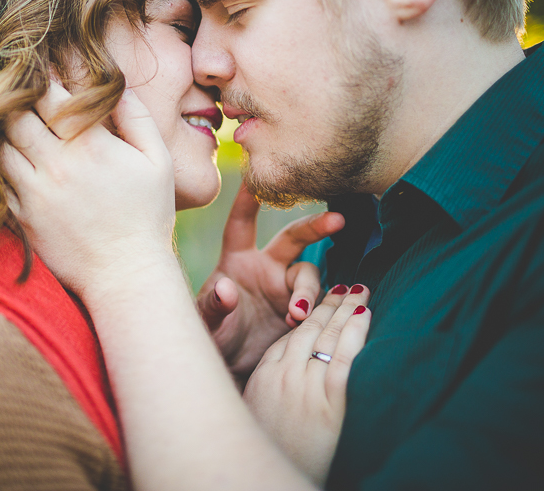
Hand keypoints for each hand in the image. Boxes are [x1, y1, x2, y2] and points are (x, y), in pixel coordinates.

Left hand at [1, 83, 179, 306]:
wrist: (126, 274)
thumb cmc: (148, 217)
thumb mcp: (158, 162)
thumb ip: (138, 118)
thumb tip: (118, 86)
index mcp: (89, 145)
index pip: (49, 95)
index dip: (43, 79)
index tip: (44, 75)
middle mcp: (56, 165)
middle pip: (15, 116)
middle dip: (16, 101)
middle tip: (21, 96)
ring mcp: (34, 192)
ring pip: (0, 146)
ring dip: (4, 133)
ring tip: (14, 127)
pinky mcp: (22, 217)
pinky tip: (12, 162)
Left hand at [197, 184, 343, 386]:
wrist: (232, 369)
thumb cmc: (213, 338)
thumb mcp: (206, 323)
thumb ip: (213, 306)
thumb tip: (226, 289)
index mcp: (237, 260)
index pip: (242, 223)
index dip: (249, 199)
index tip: (257, 175)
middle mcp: (266, 267)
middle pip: (293, 238)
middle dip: (315, 227)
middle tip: (336, 221)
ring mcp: (286, 288)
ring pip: (308, 275)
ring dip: (306, 293)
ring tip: (295, 316)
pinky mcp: (303, 310)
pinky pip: (321, 303)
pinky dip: (318, 311)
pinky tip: (305, 325)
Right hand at [243, 284, 370, 486]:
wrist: (261, 482)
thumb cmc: (264, 448)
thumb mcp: (253, 413)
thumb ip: (268, 386)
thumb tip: (285, 371)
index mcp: (264, 375)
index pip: (291, 336)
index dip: (310, 316)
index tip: (323, 303)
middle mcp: (283, 374)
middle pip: (310, 328)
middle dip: (331, 304)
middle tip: (347, 286)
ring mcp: (305, 387)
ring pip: (328, 337)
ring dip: (347, 310)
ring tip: (361, 292)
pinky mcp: (328, 403)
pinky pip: (343, 359)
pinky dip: (355, 334)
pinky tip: (365, 316)